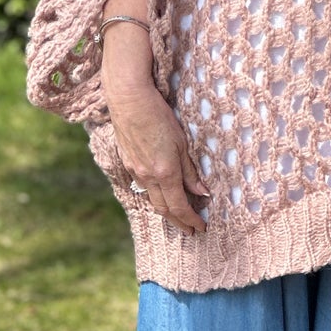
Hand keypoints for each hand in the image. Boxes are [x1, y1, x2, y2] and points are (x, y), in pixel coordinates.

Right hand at [105, 79, 208, 235]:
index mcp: (164, 173)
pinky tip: (161, 195)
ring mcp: (135, 171)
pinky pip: (143, 187)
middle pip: (164, 209)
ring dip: (166, 211)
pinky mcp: (128, 162)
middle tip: (190, 231)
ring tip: (178, 217)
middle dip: (179, 222)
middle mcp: (148, 177)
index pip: (179, 206)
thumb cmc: (159, 116)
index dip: (191, 220)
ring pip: (152, 199)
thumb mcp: (182, 143)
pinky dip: (155, 196)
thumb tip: (202, 192)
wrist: (128, 100)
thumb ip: (190, 171)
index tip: (201, 228)